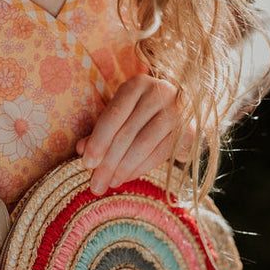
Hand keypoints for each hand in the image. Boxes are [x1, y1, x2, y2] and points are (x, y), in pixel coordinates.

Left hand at [76, 74, 194, 193]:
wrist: (183, 112)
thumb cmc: (143, 113)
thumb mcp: (121, 116)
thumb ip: (101, 131)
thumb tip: (81, 150)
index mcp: (137, 84)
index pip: (113, 115)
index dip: (99, 141)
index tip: (87, 164)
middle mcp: (159, 92)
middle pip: (128, 132)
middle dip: (109, 162)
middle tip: (96, 184)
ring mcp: (177, 110)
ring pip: (144, 144)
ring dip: (124, 168)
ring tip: (111, 182)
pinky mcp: (188, 129)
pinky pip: (160, 153)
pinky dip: (141, 168)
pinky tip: (128, 177)